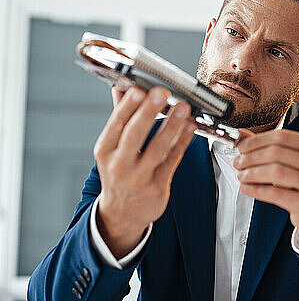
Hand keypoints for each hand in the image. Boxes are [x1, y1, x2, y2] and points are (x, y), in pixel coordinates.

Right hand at [94, 86, 196, 258]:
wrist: (121, 214)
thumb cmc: (119, 174)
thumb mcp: (112, 148)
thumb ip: (120, 116)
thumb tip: (121, 86)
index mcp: (105, 151)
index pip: (115, 124)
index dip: (128, 106)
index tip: (139, 88)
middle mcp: (119, 165)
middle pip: (134, 135)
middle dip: (148, 112)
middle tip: (162, 93)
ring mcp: (139, 178)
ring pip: (157, 148)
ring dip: (172, 126)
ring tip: (184, 108)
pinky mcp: (157, 187)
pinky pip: (173, 160)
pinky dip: (183, 142)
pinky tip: (191, 127)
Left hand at [233, 129, 298, 251]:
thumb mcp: (294, 162)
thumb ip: (269, 147)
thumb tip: (242, 136)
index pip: (282, 136)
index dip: (257, 140)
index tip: (241, 146)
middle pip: (276, 153)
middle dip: (251, 157)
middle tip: (238, 162)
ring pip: (275, 172)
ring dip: (252, 173)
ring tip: (241, 175)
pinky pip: (275, 193)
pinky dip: (256, 189)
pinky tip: (247, 188)